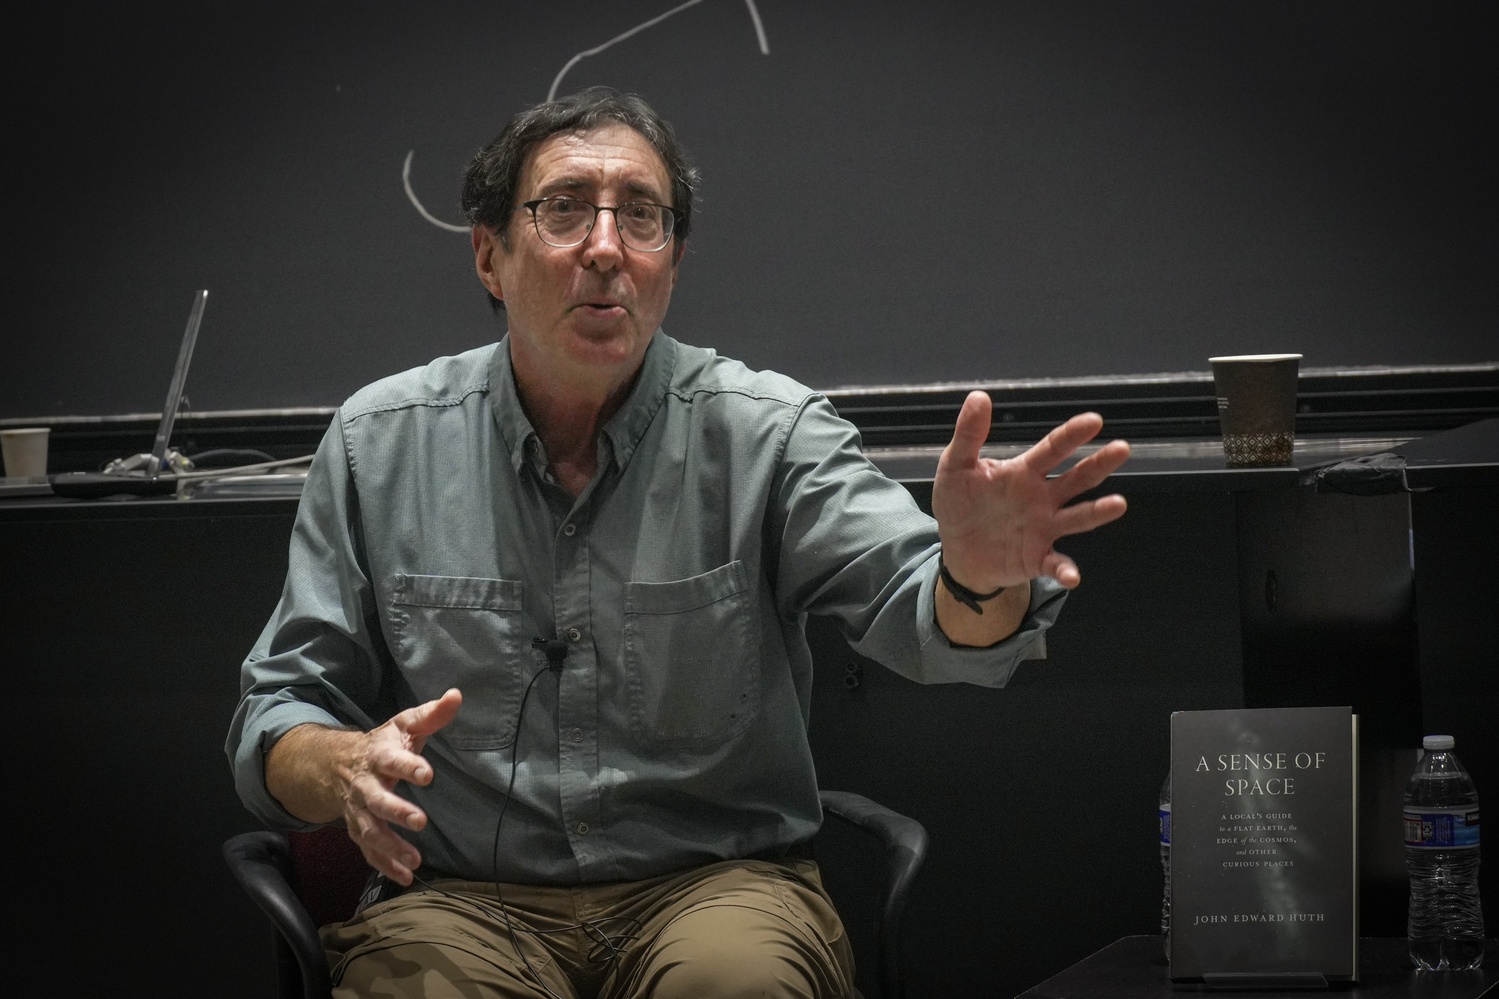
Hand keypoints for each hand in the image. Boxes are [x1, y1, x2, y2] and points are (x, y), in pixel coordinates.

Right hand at [267, 688, 462, 884]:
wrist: (335, 765)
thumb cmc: (382, 744)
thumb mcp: (404, 725)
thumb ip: (431, 714)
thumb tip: (456, 695)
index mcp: (379, 756)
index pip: (393, 760)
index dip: (409, 767)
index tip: (427, 774)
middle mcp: (365, 785)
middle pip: (377, 801)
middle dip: (396, 811)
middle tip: (419, 821)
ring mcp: (359, 810)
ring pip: (369, 831)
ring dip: (390, 846)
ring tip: (415, 860)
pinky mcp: (358, 829)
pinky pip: (368, 850)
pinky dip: (385, 864)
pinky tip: (406, 876)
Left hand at [932, 391, 1129, 591]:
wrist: (957, 549)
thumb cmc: (960, 504)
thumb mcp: (956, 467)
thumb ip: (968, 435)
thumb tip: (979, 397)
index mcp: (1024, 472)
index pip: (1053, 449)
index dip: (1072, 435)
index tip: (1094, 420)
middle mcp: (1042, 498)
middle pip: (1077, 478)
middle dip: (1099, 463)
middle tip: (1122, 448)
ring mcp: (1044, 528)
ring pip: (1077, 517)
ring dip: (1097, 512)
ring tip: (1118, 504)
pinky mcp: (1038, 558)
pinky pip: (1056, 564)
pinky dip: (1066, 570)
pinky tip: (1072, 576)